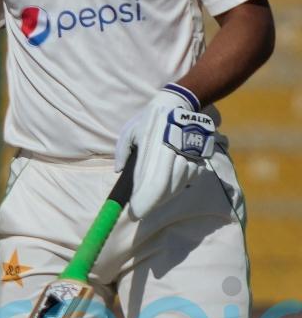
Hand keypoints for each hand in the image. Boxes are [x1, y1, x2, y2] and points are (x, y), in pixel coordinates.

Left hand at [114, 85, 216, 218]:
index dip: (145, 201)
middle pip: (166, 189)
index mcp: (152, 149)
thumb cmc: (150, 120)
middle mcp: (171, 155)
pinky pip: (189, 178)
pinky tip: (169, 184)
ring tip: (153, 196)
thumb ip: (123, 151)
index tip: (135, 212)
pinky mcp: (198, 157)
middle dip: (152, 202)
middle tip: (141, 209)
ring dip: (165, 195)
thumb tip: (119, 171)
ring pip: (178, 186)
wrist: (179, 105)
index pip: (152, 182)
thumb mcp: (131, 131)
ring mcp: (187, 157)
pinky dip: (178, 185)